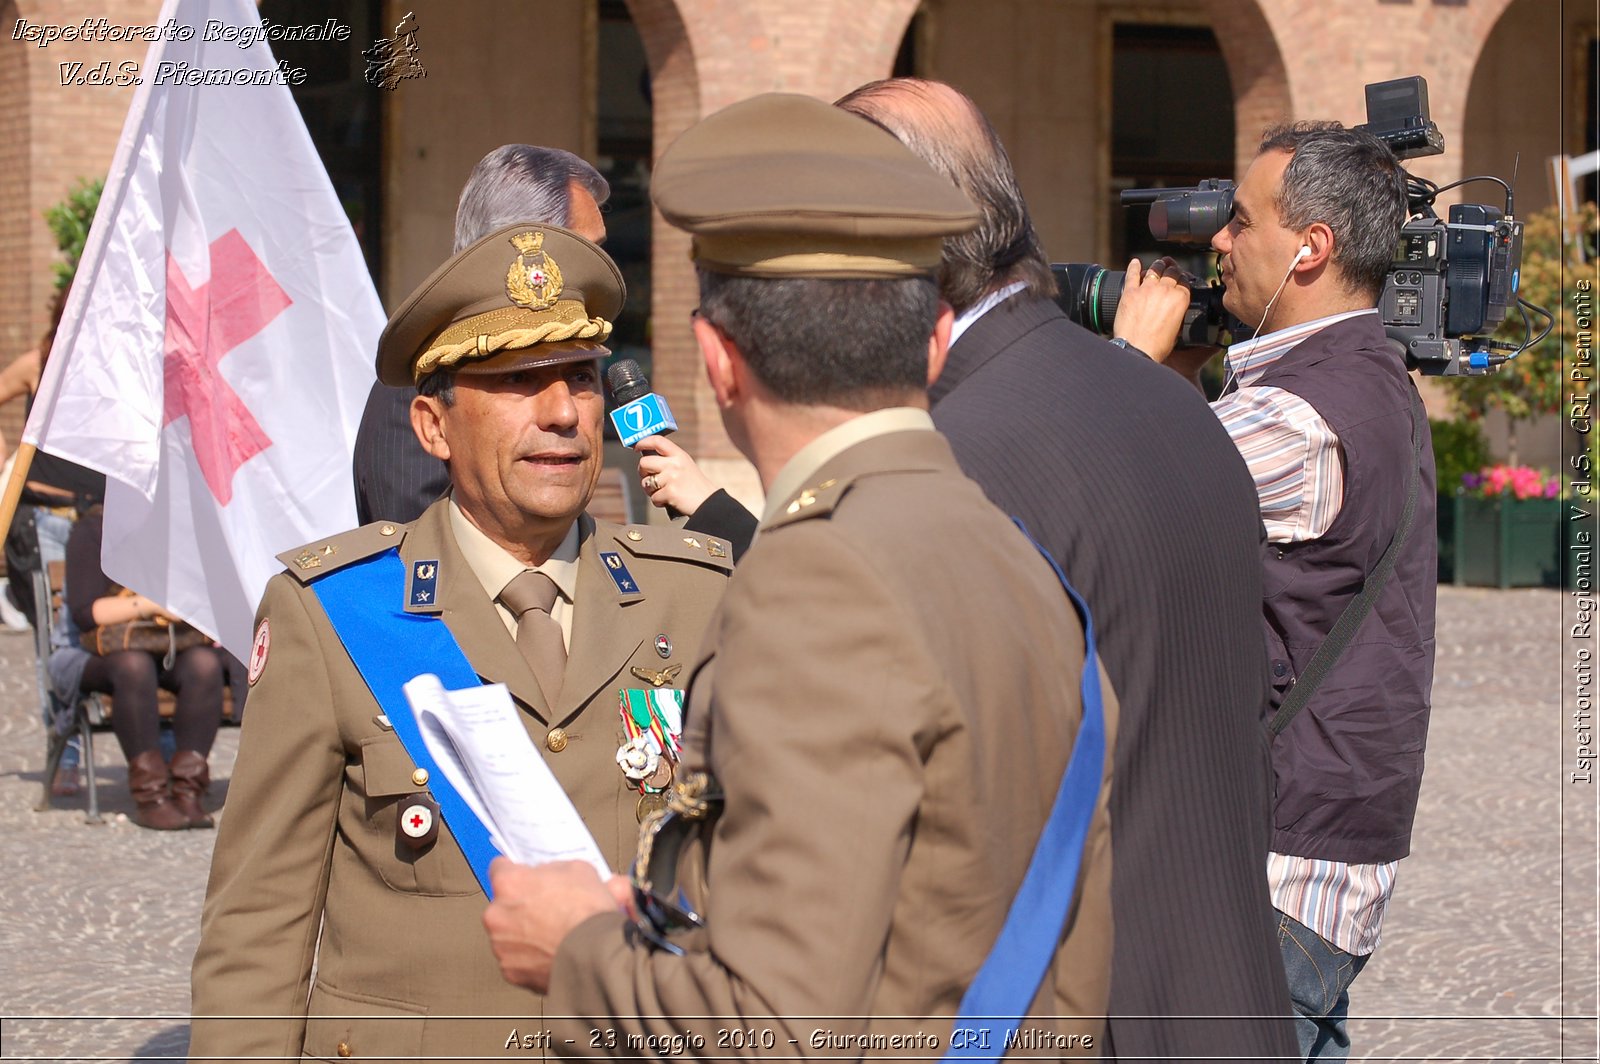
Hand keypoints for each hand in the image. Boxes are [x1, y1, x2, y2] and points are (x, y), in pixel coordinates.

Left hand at [483, 859, 618, 992]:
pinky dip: (531, 958)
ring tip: (555, 934)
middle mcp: (497, 914)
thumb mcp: (580, 870)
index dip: (517, 871)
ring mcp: (501, 945)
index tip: (524, 877)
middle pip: (503, 904)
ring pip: (508, 934)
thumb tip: (560, 874)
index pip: (499, 868)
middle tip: (549, 908)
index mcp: (509, 883)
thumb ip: (558, 869)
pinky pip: (517, 959)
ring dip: (525, 933)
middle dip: (522, 906)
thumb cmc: (587, 914)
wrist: (595, 955)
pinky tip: (552, 952)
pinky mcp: (511, 971)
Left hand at [635, 435, 718, 513]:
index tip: (637, 446)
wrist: (709, 502)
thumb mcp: (685, 465)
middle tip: (650, 478)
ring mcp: (672, 478)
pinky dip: (659, 502)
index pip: (657, 441)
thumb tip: (646, 460)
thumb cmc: (695, 485)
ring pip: (645, 482)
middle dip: (642, 472)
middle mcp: (675, 464)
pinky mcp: (670, 492)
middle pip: (644, 463)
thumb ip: (669, 460)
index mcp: (679, 455)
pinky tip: (669, 500)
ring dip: (650, 490)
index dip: (643, 442)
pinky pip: (653, 497)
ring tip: (663, 492)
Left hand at [1111, 257, 1192, 363]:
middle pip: (1171, 272)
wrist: (1136, 350)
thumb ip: (1178, 313)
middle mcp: (1165, 290)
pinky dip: (1134, 267)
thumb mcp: (1177, 329)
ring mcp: (1146, 289)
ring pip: (1155, 269)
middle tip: (1170, 268)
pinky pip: (1133, 274)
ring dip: (1158, 265)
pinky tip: (1135, 262)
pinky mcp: (1130, 292)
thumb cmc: (1157, 345)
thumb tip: (1176, 308)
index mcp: (1180, 298)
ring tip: (1158, 264)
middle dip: (1172, 269)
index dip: (1182, 278)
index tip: (1179, 278)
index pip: (1184, 280)